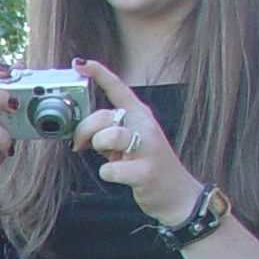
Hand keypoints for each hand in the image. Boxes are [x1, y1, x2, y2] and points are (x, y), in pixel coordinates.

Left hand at [72, 59, 197, 227]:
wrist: (178, 195)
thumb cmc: (146, 165)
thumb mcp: (128, 142)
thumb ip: (108, 132)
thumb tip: (81, 132)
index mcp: (140, 115)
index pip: (118, 88)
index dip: (98, 74)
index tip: (81, 63)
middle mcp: (145, 125)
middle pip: (102, 117)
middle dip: (85, 132)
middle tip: (83, 146)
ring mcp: (148, 147)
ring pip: (107, 137)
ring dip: (100, 150)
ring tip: (112, 158)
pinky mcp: (146, 171)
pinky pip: (110, 169)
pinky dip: (109, 174)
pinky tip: (120, 175)